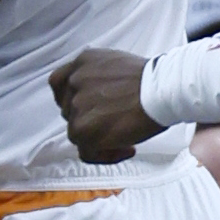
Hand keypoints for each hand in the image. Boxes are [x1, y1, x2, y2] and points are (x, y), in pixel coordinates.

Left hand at [48, 48, 154, 162]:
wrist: (161, 89)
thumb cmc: (150, 78)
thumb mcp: (113, 62)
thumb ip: (96, 75)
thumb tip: (98, 95)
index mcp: (81, 63)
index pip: (58, 83)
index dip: (69, 99)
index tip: (86, 109)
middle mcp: (75, 82)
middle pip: (69, 111)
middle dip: (89, 121)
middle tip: (114, 126)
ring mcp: (78, 106)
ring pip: (77, 132)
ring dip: (98, 140)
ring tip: (125, 140)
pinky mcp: (86, 129)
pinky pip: (86, 153)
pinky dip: (105, 156)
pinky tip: (127, 148)